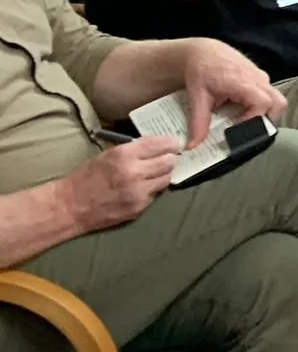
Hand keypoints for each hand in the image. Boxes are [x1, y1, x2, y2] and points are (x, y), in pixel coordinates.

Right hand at [60, 137, 183, 231]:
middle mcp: (135, 172)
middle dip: (170, 158)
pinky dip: (153, 189)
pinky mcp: (138, 208)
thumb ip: (134, 149)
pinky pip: (155, 194)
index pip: (162, 144)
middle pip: (170, 161)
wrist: (69, 206)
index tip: (174, 143)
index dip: (171, 143)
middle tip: (167, 158)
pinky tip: (143, 187)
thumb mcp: (108, 154)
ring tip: (155, 173)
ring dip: (163, 174)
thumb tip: (159, 144)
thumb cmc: (86, 177)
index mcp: (125, 154)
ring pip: (167, 178)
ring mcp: (138, 192)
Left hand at [181, 39, 284, 143]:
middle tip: (248, 128)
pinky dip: (260, 105)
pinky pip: (269, 94)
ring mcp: (261, 77)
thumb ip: (198, 122)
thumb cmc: (201, 70)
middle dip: (267, 120)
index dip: (254, 120)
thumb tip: (193, 146)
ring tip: (244, 119)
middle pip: (278, 104)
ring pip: (277, 99)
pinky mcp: (260, 77)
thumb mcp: (197, 97)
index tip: (238, 130)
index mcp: (243, 82)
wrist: (203, 51)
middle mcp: (258, 79)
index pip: (263, 104)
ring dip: (265, 113)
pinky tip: (242, 108)